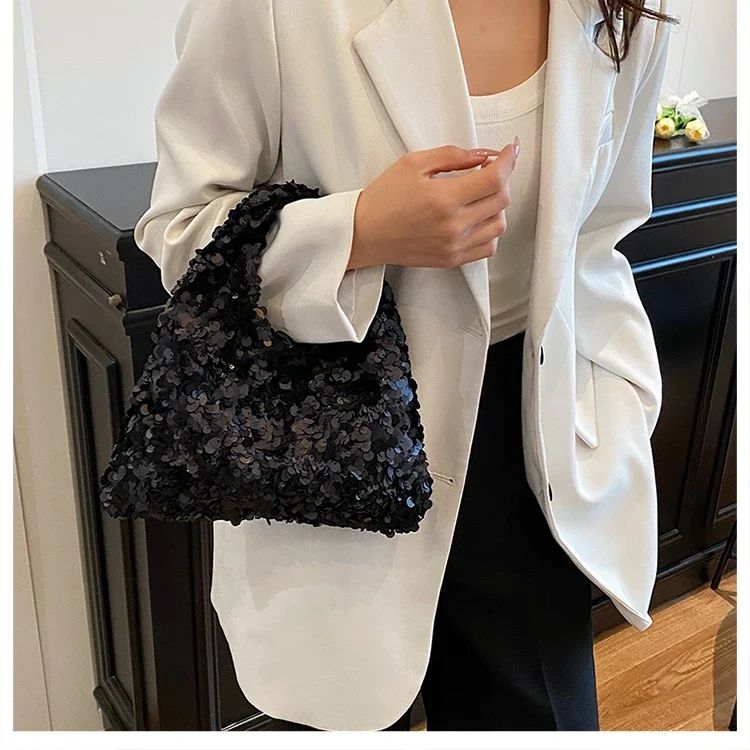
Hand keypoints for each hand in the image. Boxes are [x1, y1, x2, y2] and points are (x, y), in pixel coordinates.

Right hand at [348, 142, 517, 269]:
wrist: (364, 234)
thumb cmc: (383, 198)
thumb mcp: (413, 163)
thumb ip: (452, 155)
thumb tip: (484, 154)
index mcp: (443, 199)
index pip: (494, 179)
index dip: (508, 160)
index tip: (510, 150)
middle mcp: (453, 227)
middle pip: (501, 200)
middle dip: (501, 178)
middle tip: (488, 169)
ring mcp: (454, 246)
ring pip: (499, 225)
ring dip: (497, 206)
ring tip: (480, 194)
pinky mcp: (452, 260)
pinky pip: (488, 247)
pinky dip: (490, 230)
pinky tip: (476, 218)